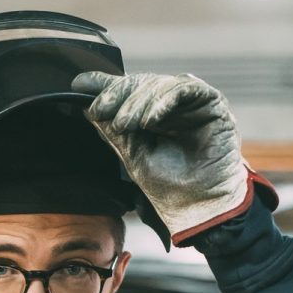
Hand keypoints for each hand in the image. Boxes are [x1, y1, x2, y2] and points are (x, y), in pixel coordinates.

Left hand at [71, 71, 258, 239]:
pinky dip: (164, 101)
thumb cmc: (171, 190)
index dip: (106, 87)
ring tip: (125, 123)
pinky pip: (186, 89)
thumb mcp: (133, 158)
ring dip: (138, 101)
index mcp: (154, 117)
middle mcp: (172, 107)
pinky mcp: (212, 104)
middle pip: (141, 84)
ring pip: (160, 84)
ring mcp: (192, 104)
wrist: (200, 208)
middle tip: (100, 109)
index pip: (129, 92)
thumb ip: (115, 132)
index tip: (80, 85)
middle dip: (117, 94)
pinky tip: (149, 120)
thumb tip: (89, 108)